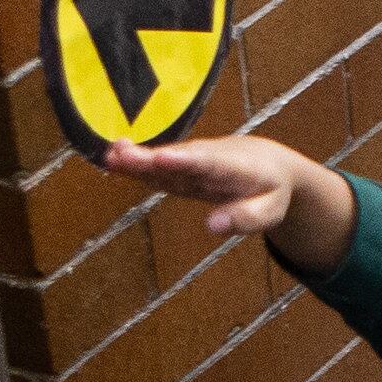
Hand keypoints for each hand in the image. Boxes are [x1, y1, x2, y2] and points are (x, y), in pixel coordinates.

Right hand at [102, 133, 331, 243]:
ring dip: (137, 158)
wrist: (267, 161)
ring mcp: (192, 162)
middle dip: (149, 158)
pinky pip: (158, 167)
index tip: (160, 158)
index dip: (183, 161)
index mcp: (233, 166)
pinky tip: (113, 159)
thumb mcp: (270, 210)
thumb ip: (245, 218)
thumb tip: (212, 226)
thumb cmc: (271, 189)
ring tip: (110, 154)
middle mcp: (208, 159)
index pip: (207, 163)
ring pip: (163, 160)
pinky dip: (138, 164)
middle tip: (121, 154)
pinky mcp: (181, 168)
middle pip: (176, 159)